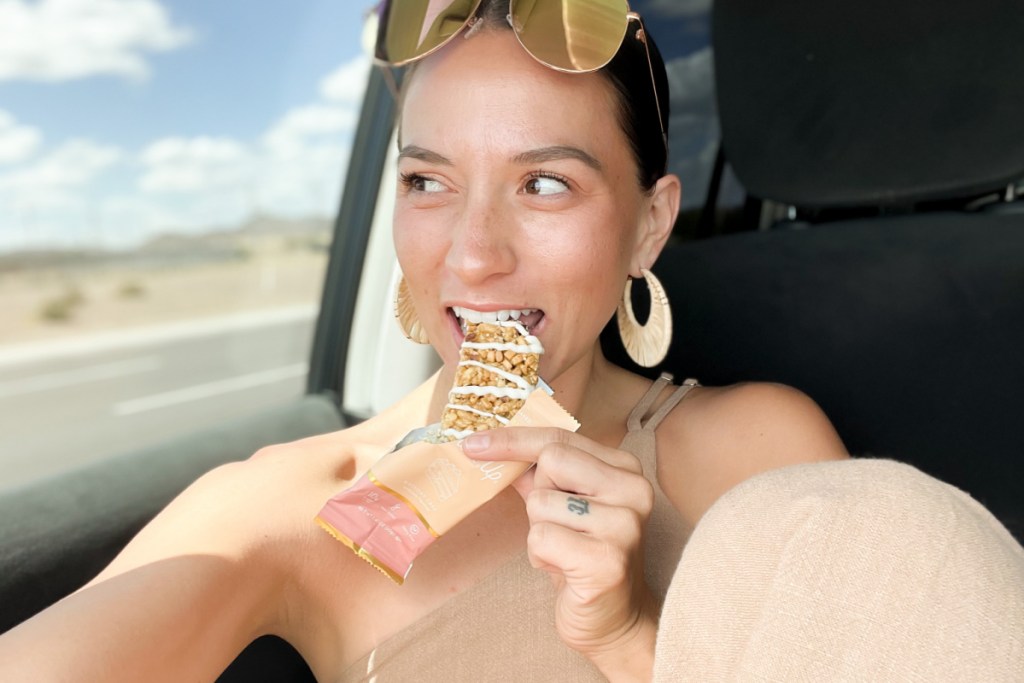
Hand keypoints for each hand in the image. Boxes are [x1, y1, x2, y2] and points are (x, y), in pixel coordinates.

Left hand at [462, 427, 657, 680]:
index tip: (472, 442)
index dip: (512, 439)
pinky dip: (540, 556)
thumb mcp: (563, 505)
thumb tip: (487, 445)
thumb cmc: (584, 557)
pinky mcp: (607, 561)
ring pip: (541, 503)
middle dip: (539, 495)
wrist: (615, 621)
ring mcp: (624, 525)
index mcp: (626, 469)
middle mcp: (634, 490)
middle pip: (551, 462)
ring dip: (539, 531)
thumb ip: (537, 473)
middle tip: (558, 525)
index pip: (560, 437)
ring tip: (565, 552)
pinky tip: (564, 569)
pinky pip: (541, 538)